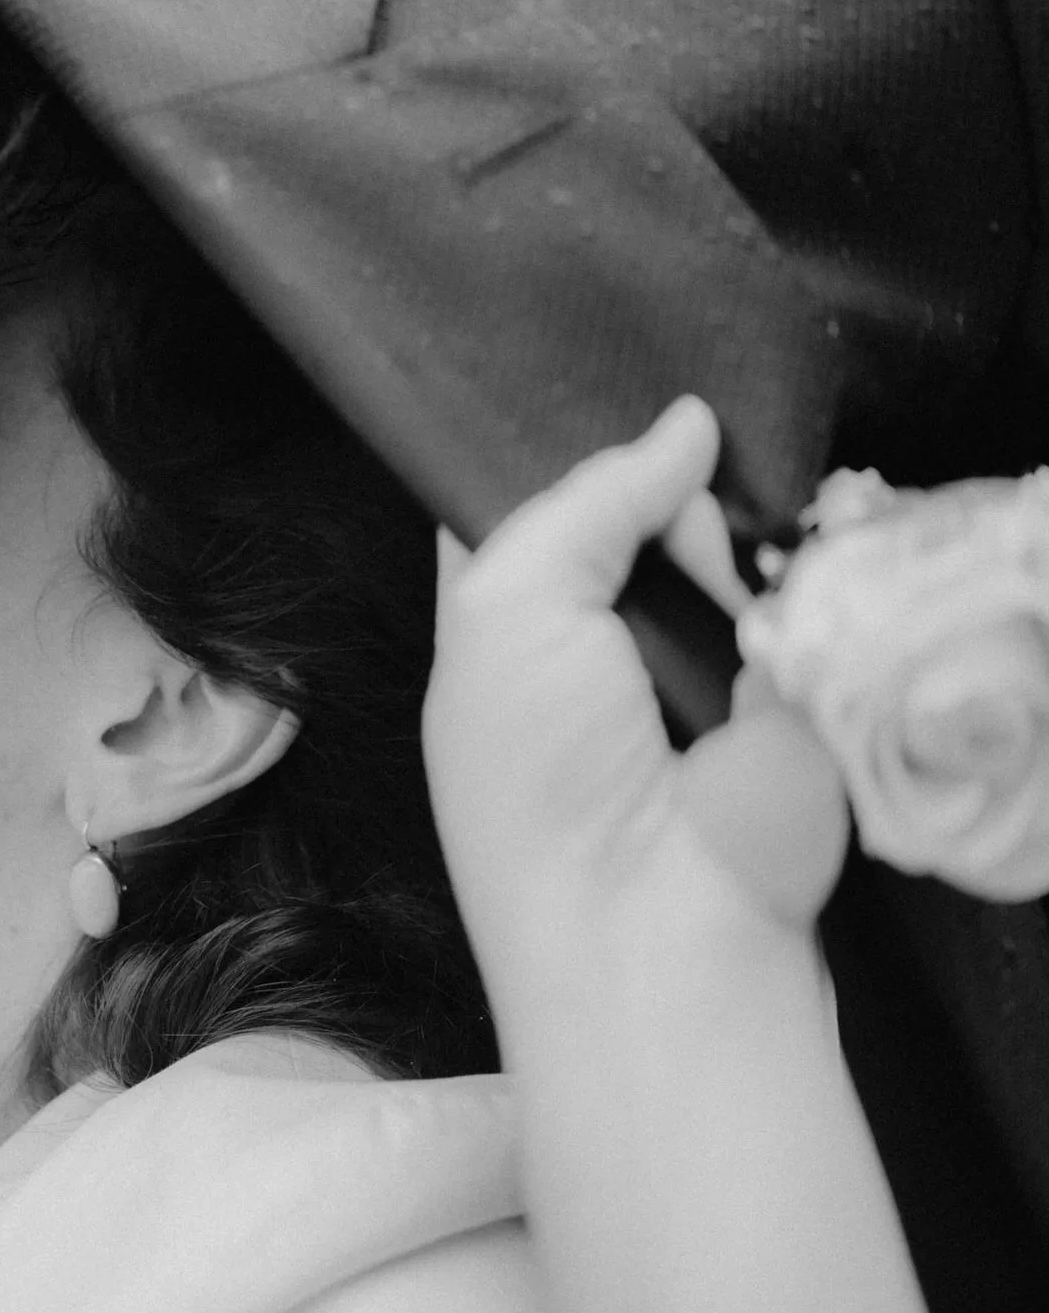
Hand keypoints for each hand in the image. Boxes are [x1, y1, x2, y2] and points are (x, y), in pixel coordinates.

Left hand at [423, 397, 850, 982]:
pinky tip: (797, 561)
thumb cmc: (540, 777)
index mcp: (500, 627)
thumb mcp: (507, 608)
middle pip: (638, 510)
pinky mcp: (797, 692)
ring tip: (730, 534)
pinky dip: (807, 573)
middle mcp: (596, 642)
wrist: (661, 930)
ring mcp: (701, 667)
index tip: (594, 382)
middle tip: (676, 469)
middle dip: (659, 477)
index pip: (523, 506)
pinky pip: (811, 595)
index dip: (556, 448)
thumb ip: (581, 500)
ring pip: (730, 541)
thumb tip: (684, 427)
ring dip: (734, 526)